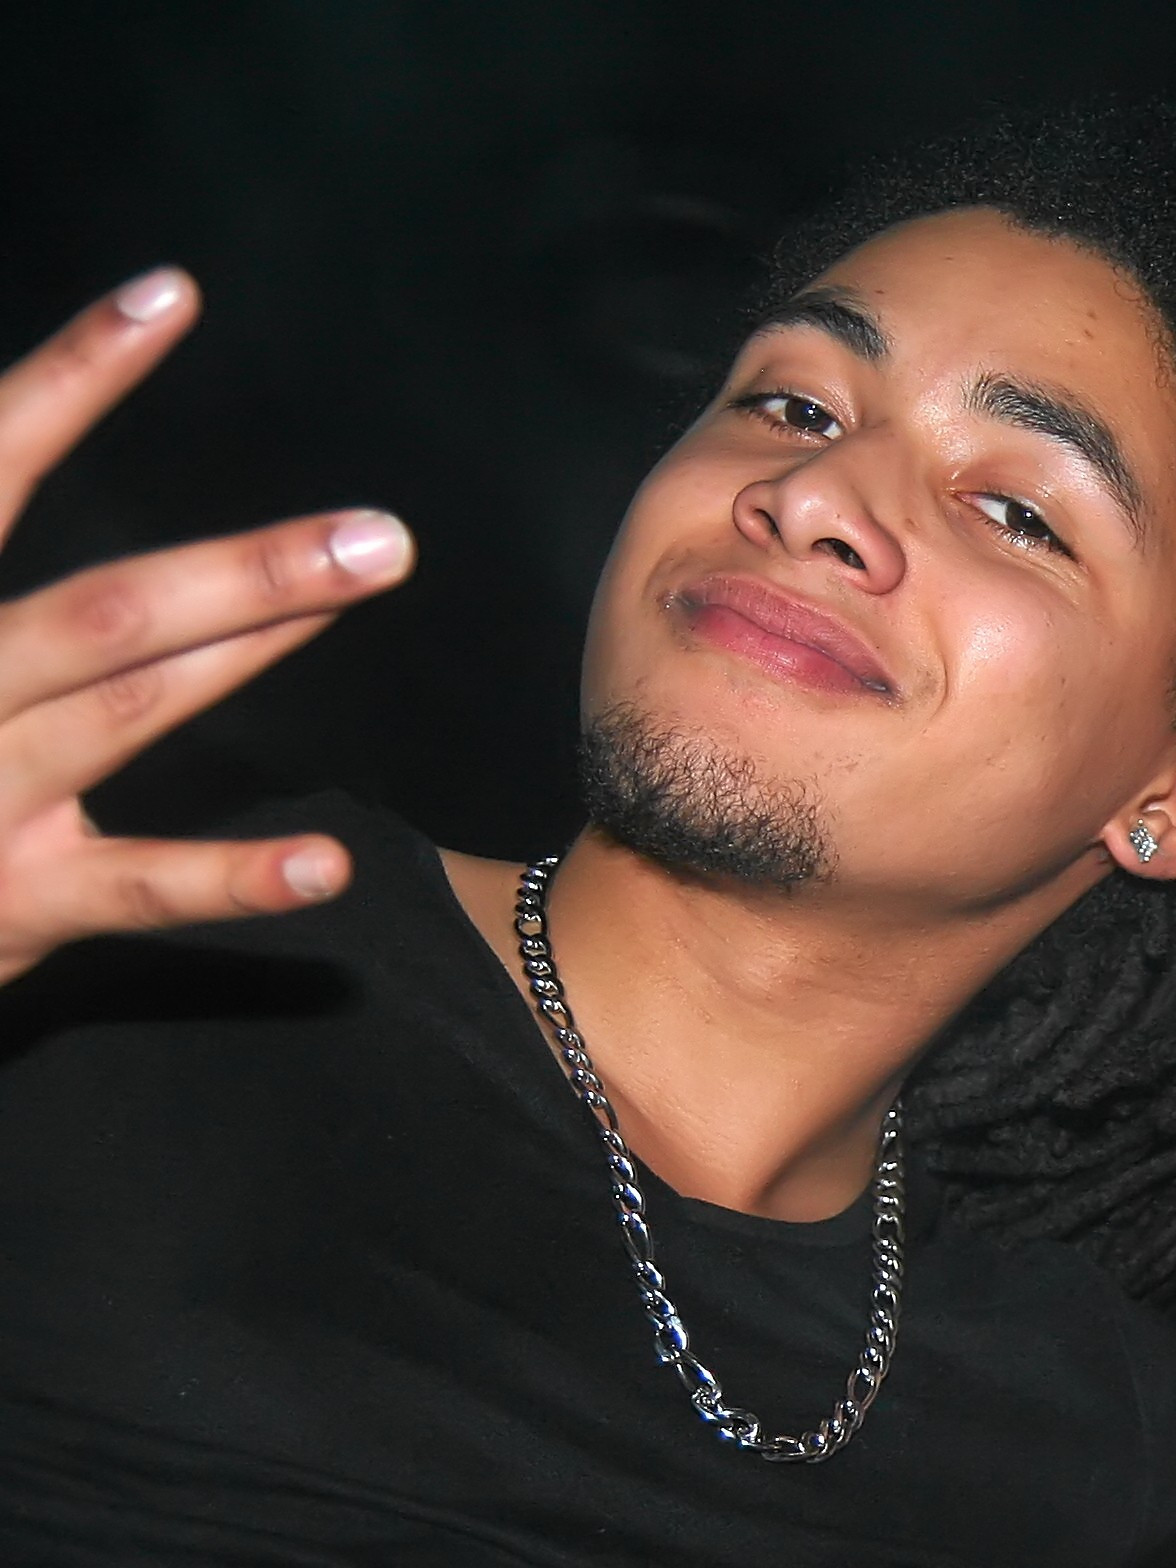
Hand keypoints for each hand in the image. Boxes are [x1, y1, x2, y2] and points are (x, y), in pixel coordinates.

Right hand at [0, 268, 410, 986]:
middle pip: (101, 612)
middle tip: (380, 533)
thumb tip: (26, 418)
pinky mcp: (15, 903)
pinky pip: (137, 888)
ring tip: (359, 588)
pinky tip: (324, 863)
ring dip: (251, 651)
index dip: (72, 380)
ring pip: (128, 712)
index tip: (170, 296)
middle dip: (243, 570)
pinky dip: (233, 879)